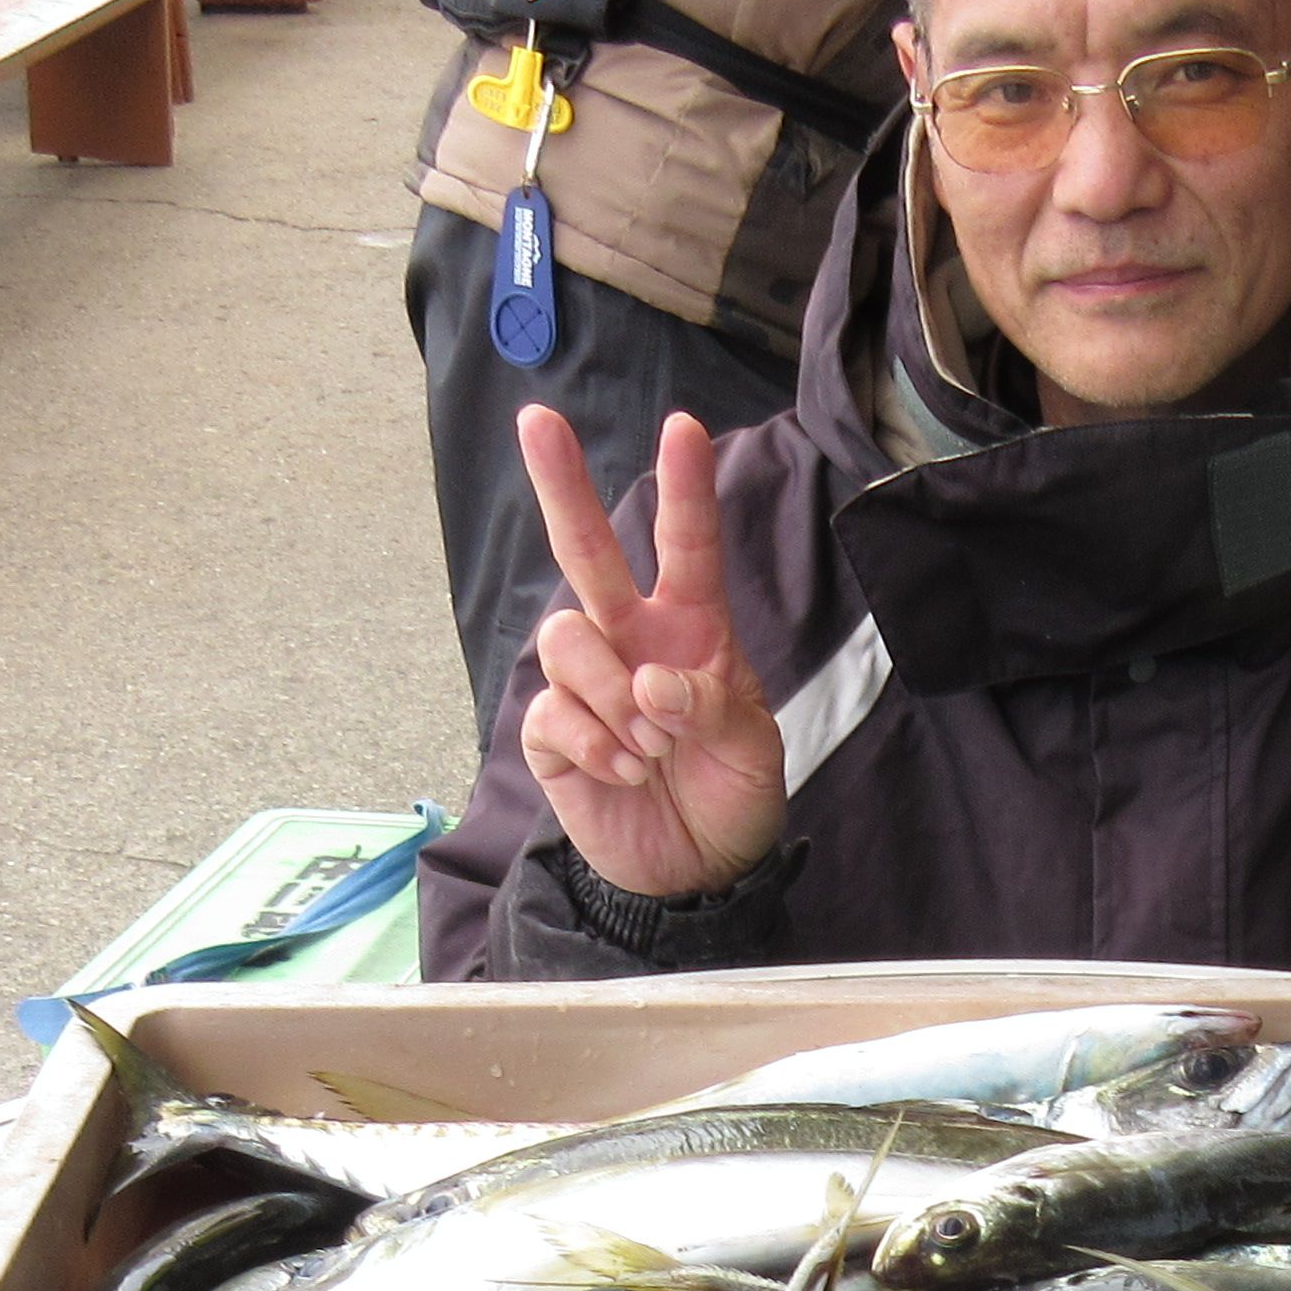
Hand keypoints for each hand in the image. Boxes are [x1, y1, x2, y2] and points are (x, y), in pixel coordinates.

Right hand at [511, 407, 784, 902]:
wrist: (696, 871)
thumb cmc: (732, 793)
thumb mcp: (754, 750)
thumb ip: (714, 707)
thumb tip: (651, 683)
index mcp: (692, 630)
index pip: (688, 547)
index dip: (686, 490)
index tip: (683, 427)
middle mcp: (631, 640)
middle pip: (587, 550)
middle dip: (562, 485)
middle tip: (537, 420)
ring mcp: (586, 682)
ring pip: (566, 637)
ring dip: (613, 695)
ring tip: (651, 747)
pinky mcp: (552, 733)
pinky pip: (552, 710)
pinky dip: (594, 744)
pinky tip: (624, 772)